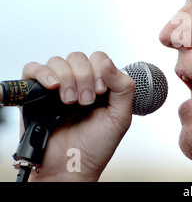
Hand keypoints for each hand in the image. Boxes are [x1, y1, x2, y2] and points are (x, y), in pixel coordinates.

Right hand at [20, 51, 134, 180]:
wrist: (71, 167)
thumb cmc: (96, 145)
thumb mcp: (120, 116)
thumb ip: (123, 88)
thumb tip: (107, 62)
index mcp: (99, 84)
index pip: (99, 58)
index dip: (101, 70)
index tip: (101, 92)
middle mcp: (78, 82)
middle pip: (78, 57)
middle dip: (84, 77)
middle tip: (85, 102)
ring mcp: (56, 87)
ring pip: (58, 61)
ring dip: (67, 79)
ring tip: (70, 102)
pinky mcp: (35, 94)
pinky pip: (33, 69)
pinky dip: (43, 73)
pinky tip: (53, 87)